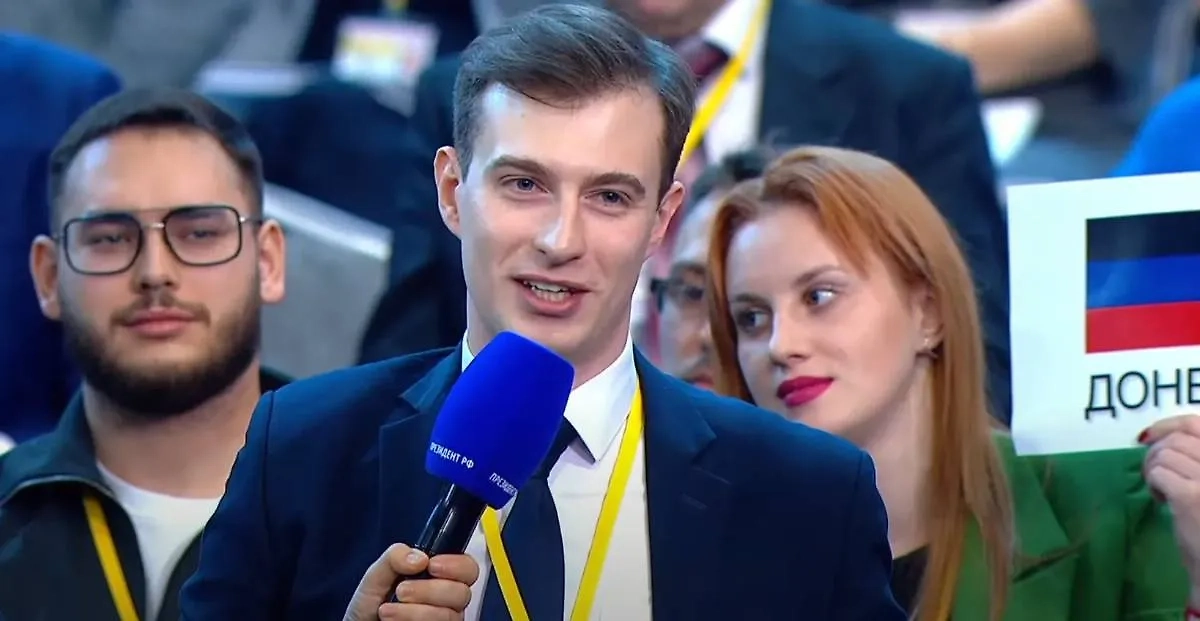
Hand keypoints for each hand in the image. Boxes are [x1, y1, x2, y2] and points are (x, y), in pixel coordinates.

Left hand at [343, 543, 479, 620]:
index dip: (456, 565)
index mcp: (439, 577)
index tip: (431, 565)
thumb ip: (395, 557)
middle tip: (401, 591)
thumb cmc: (371, 604)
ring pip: (449, 616)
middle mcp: (447, 600)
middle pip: (461, 593)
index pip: (467, 568)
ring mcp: (443, 620)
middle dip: (429, 590)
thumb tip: (420, 558)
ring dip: (414, 612)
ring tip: (387, 611)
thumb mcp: (377, 574)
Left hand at [1140, 415, 1199, 596]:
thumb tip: (1157, 435)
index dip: (1169, 424)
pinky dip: (1153, 483)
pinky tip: (1162, 500)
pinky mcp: (1191, 497)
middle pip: (1177, 439)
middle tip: (1156, 474)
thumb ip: (1196, 459)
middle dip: (1156, 453)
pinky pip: (1158, 473)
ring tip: (1163, 491)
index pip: (1196, 423)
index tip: (1150, 435)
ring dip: (1154, 470)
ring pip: (1164, 455)